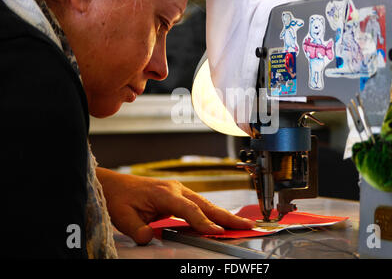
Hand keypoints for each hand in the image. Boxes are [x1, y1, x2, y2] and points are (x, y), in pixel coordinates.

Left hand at [96, 168, 254, 244]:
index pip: (190, 210)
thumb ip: (137, 229)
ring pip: (206, 203)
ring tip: (242, 224)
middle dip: (227, 216)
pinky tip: (222, 221)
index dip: (204, 222)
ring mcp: (179, 190)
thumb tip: (149, 237)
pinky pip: (200, 204)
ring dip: (224, 214)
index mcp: (164, 193)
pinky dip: (213, 212)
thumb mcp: (123, 216)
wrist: (115, 184)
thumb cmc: (119, 197)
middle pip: (206, 204)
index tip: (218, 232)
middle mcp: (176, 189)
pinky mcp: (179, 194)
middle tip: (246, 225)